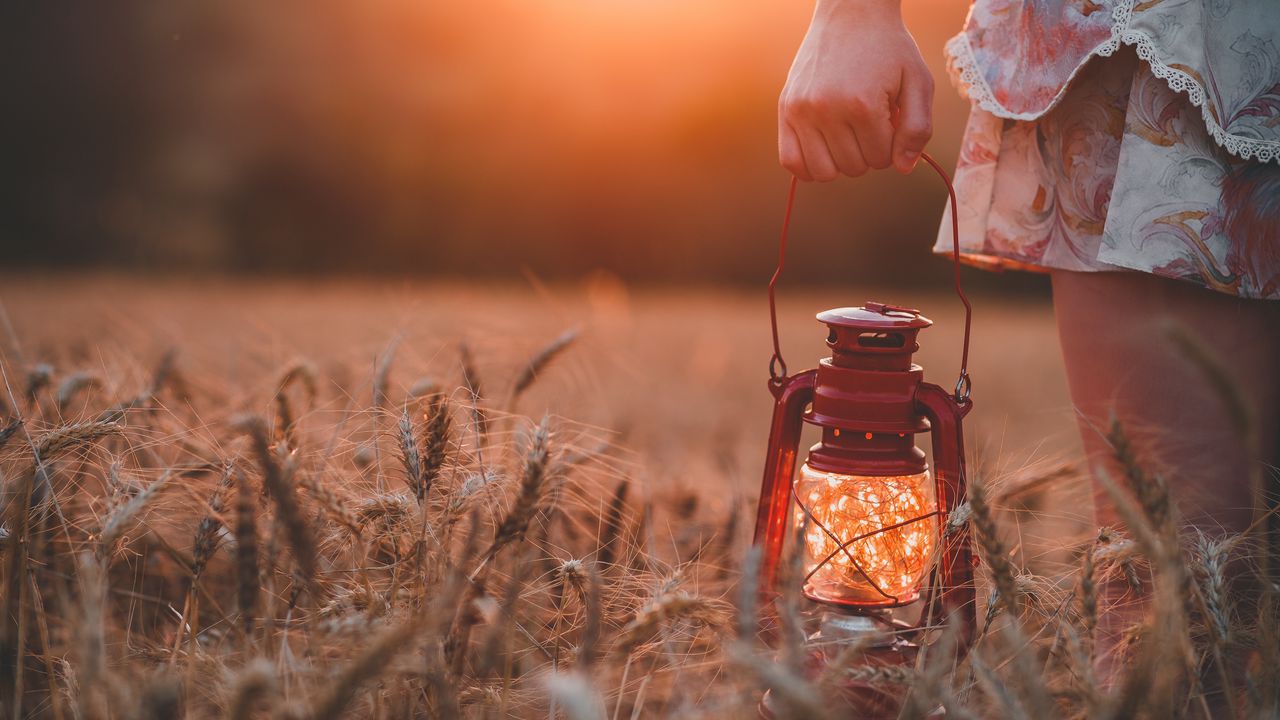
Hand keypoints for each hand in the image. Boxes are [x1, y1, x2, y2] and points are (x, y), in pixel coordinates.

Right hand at [779, 0, 933, 180]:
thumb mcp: (918, 81)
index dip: (891, 144)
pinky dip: (809, 167)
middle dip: (868, 152)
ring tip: (848, 135)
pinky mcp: (785, 109)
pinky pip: (791, 162)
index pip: (881, 159)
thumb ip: (918, 128)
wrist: (851, 12)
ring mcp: (801, 110)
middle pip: (853, 168)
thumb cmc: (889, 48)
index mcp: (862, 105)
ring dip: (841, 161)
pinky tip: (824, 149)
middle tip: (869, 122)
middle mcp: (827, 110)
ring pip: (824, 172)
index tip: (890, 119)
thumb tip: (903, 168)